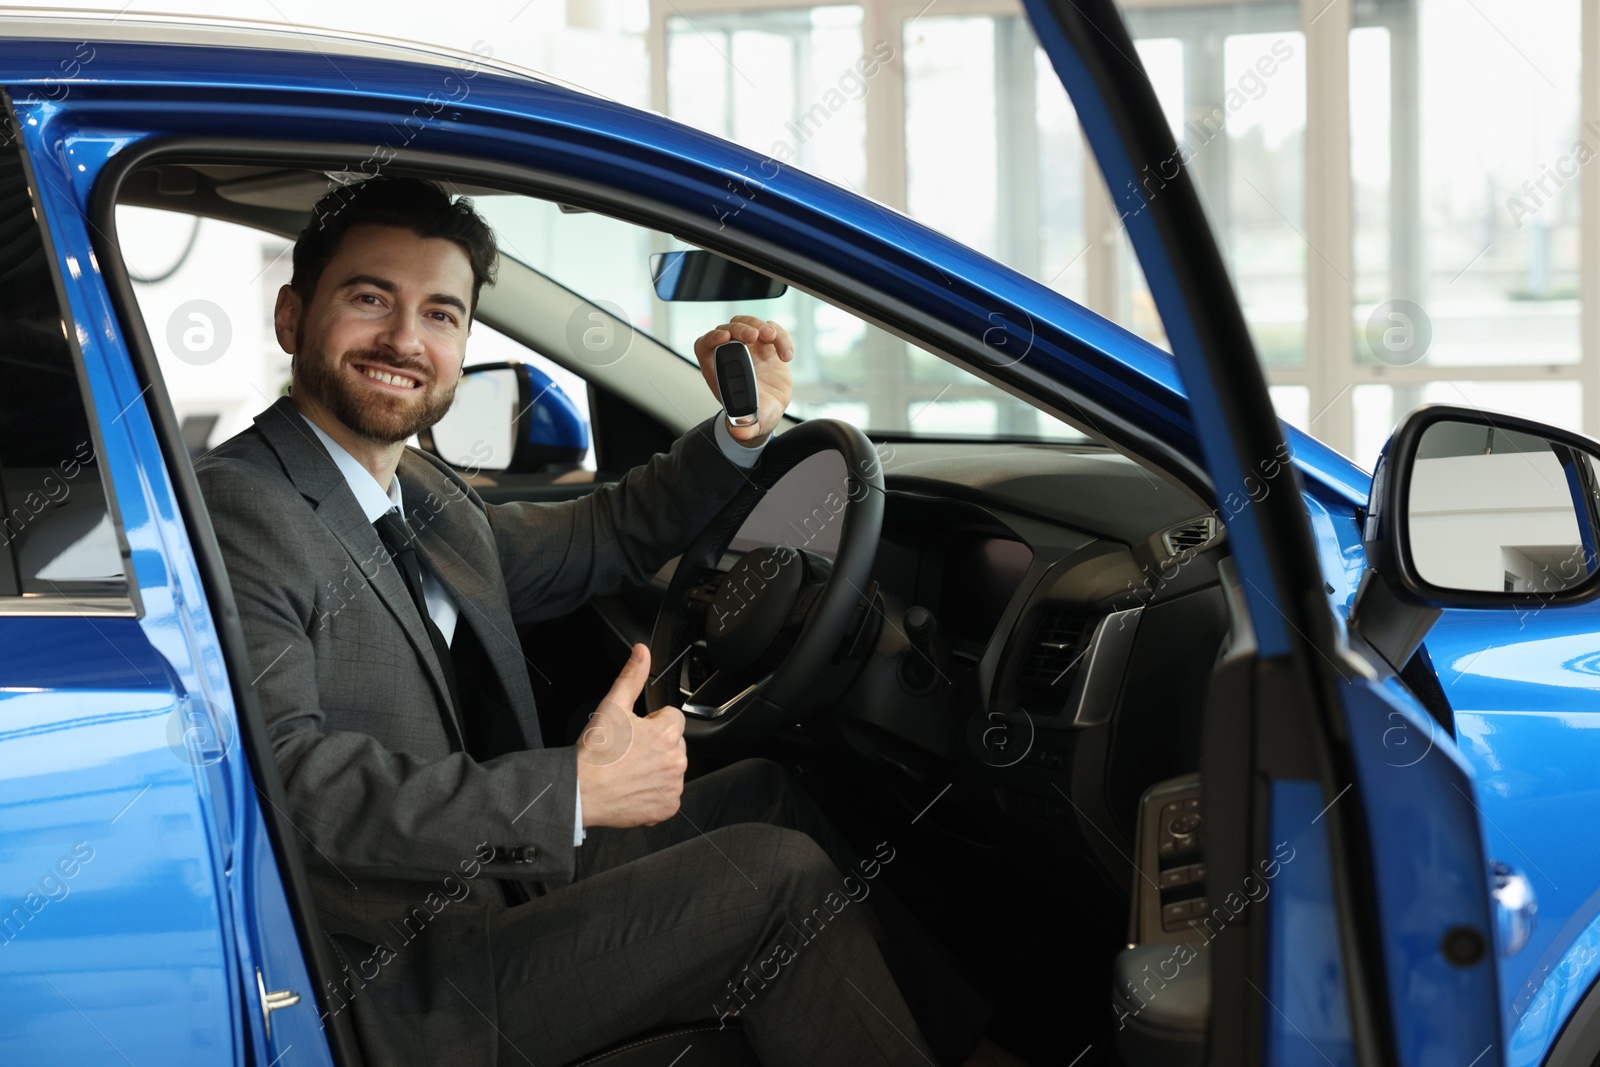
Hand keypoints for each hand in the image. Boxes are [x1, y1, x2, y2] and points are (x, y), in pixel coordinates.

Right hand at [575, 644, 687, 827]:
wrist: (580, 792)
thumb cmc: (594, 753)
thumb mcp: (612, 706)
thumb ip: (632, 677)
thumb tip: (642, 652)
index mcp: (667, 734)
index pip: (672, 718)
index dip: (651, 723)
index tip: (633, 733)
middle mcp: (676, 760)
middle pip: (674, 743)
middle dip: (656, 745)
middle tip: (628, 752)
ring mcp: (673, 786)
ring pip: (671, 767)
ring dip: (656, 767)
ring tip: (629, 770)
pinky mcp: (668, 807)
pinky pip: (668, 793)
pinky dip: (655, 792)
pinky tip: (634, 787)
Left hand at [693, 315, 793, 445]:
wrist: (769, 411)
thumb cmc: (753, 415)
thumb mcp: (750, 425)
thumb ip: (744, 429)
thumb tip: (738, 432)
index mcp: (718, 370)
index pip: (705, 346)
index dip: (710, 338)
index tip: (723, 338)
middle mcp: (731, 355)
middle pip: (728, 329)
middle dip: (739, 329)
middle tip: (754, 336)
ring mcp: (749, 347)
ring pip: (748, 323)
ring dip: (760, 325)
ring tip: (771, 338)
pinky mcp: (767, 345)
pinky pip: (772, 330)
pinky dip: (781, 337)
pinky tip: (786, 356)